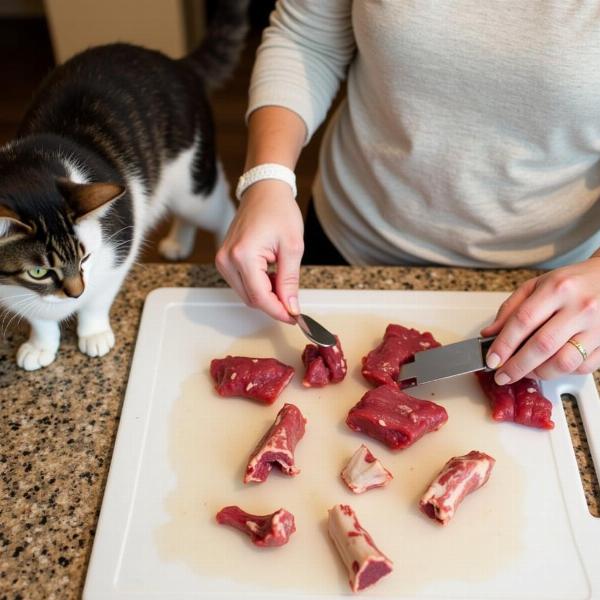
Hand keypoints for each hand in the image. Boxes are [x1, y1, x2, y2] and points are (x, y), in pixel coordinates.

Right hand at [215, 180, 303, 322]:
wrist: (263, 191)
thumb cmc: (279, 211)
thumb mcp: (292, 247)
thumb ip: (290, 281)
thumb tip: (291, 308)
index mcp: (243, 256)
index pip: (260, 297)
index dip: (279, 311)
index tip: (295, 317)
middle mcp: (227, 260)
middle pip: (252, 299)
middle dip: (274, 303)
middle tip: (294, 299)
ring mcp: (223, 260)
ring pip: (247, 294)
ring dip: (267, 294)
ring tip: (282, 275)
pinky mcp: (224, 260)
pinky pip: (242, 284)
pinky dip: (259, 285)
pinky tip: (271, 272)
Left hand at [480, 257, 599, 383]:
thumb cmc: (571, 283)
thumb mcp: (537, 285)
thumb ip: (511, 309)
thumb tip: (489, 334)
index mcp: (557, 289)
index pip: (523, 320)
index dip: (504, 344)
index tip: (491, 359)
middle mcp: (580, 308)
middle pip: (542, 345)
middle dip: (516, 366)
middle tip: (502, 375)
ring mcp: (597, 327)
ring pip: (564, 362)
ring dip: (539, 373)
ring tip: (525, 372)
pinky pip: (583, 367)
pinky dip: (563, 372)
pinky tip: (551, 366)